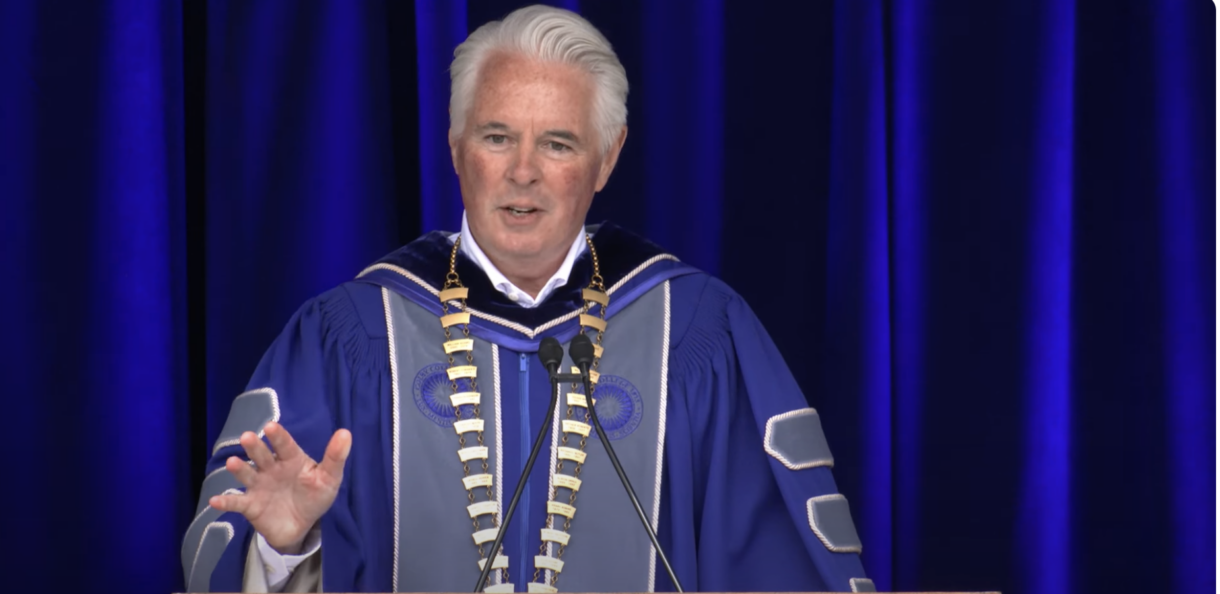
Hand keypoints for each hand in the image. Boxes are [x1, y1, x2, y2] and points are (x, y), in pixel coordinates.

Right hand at [209, 422, 351, 553]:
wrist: (301, 526)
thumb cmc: (314, 495)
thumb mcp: (329, 478)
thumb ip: (335, 457)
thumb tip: (346, 432)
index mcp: (291, 459)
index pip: (285, 445)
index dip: (278, 436)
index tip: (271, 426)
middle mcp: (271, 469)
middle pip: (262, 456)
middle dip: (255, 447)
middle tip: (248, 436)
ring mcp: (259, 486)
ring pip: (247, 475)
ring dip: (239, 469)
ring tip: (232, 463)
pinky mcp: (250, 506)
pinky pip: (236, 503)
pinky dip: (226, 502)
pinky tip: (215, 501)